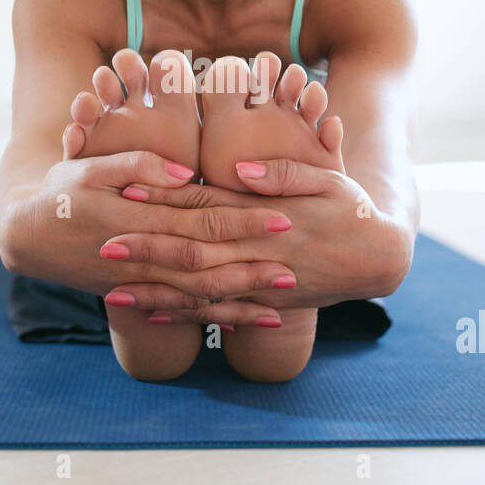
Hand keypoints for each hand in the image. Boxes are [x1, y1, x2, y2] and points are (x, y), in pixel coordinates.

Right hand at [0, 150, 298, 326]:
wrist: (25, 236)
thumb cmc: (62, 191)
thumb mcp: (92, 165)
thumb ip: (140, 164)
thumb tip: (187, 172)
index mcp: (138, 216)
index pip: (201, 219)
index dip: (242, 221)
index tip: (281, 217)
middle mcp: (142, 254)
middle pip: (206, 264)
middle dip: (251, 266)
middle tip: (294, 267)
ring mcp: (138, 281)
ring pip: (195, 295)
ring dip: (238, 300)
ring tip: (280, 303)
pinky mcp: (133, 296)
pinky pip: (177, 311)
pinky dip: (209, 317)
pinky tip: (240, 321)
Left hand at [99, 158, 408, 314]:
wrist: (380, 259)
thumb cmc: (351, 209)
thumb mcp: (326, 178)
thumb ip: (282, 172)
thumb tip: (240, 168)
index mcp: (267, 217)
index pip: (207, 206)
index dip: (166, 200)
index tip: (128, 191)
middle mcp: (259, 254)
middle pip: (194, 252)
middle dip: (148, 249)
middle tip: (104, 244)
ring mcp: (262, 284)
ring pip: (201, 290)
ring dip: (157, 291)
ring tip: (113, 291)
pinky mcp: (267, 304)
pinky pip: (221, 313)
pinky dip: (186, 315)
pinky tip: (153, 315)